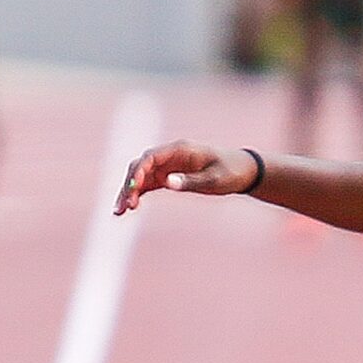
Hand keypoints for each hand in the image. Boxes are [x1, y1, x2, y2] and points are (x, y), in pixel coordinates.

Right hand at [114, 141, 256, 213]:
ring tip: (119, 212)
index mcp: (180, 150)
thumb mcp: (215, 179)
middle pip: (140, 166)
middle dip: (129, 185)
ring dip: (128, 192)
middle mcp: (170, 156)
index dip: (138, 172)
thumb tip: (167, 182)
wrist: (243, 171)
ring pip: (140, 176)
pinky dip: (137, 195)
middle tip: (125, 206)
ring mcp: (167, 166)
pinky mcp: (168, 176)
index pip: (151, 157)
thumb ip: (191, 181)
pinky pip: (147, 184)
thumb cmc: (231, 172)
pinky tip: (127, 208)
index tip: (132, 188)